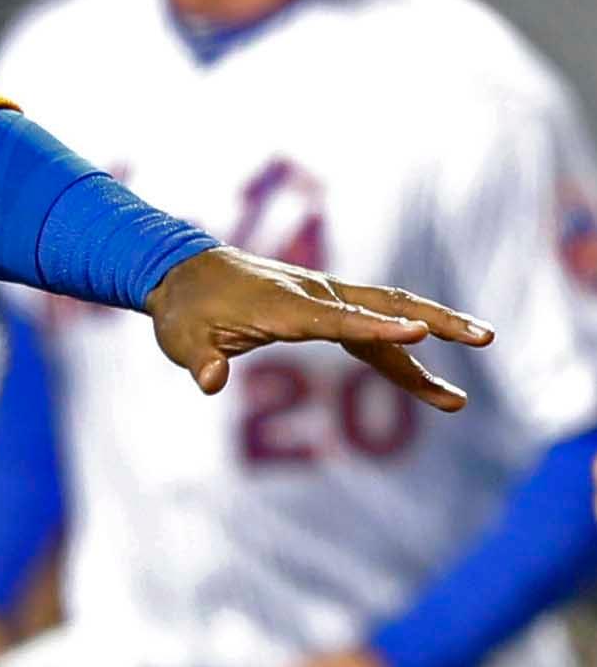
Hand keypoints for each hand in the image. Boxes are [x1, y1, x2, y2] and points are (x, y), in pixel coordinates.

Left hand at [146, 247, 490, 410]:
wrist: (182, 273)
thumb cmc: (184, 311)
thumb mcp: (181, 338)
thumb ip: (200, 359)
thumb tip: (209, 380)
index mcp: (283, 304)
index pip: (338, 318)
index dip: (378, 326)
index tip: (420, 330)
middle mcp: (313, 296)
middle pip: (384, 306)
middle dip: (435, 322)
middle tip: (484, 337)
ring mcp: (324, 299)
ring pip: (388, 317)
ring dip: (431, 341)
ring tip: (462, 393)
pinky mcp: (326, 308)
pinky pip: (373, 330)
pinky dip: (402, 352)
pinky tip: (428, 385)